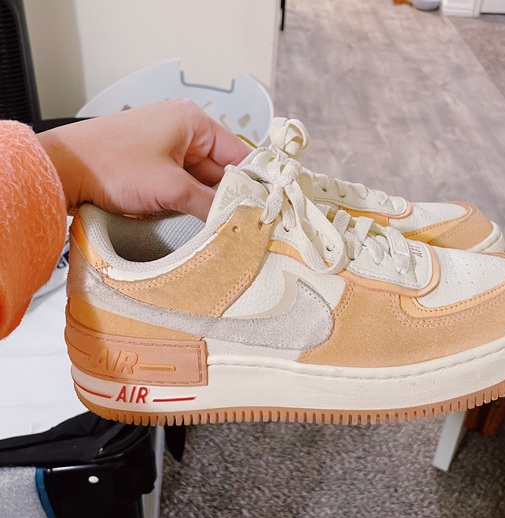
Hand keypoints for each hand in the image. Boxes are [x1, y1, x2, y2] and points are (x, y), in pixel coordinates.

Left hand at [37, 99, 250, 219]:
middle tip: (243, 225)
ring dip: (208, 204)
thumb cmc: (109, 164)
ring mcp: (166, 150)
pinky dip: (190, 204)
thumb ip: (209, 203)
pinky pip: (183, 188)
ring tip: (223, 227)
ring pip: (202, 182)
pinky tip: (198, 222)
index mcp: (193, 122)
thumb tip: (239, 218)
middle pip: (221, 170)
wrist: (61, 172)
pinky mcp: (153, 168)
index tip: (263, 209)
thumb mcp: (170, 187)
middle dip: (228, 197)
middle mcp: (183, 132)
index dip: (252, 182)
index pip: (238, 153)